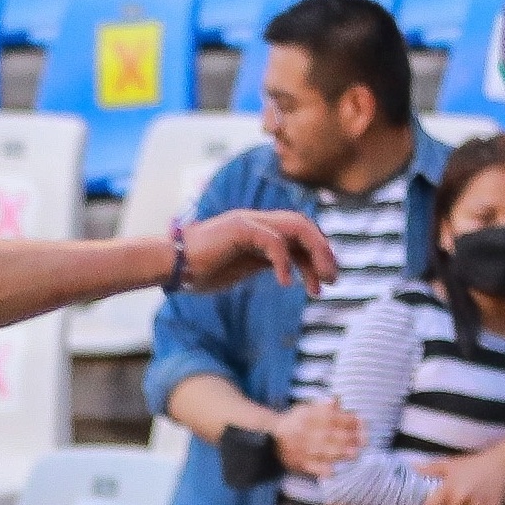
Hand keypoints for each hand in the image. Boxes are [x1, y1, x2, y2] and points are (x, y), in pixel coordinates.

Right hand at [175, 209, 337, 294]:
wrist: (171, 264)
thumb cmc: (199, 270)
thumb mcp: (240, 268)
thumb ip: (262, 263)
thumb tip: (287, 271)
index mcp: (260, 230)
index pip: (299, 237)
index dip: (316, 257)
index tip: (323, 283)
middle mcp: (258, 221)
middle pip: (304, 227)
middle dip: (323, 253)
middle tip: (333, 280)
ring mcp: (250, 221)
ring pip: (296, 227)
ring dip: (314, 253)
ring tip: (319, 281)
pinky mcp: (241, 228)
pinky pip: (273, 241)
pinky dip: (284, 262)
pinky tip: (287, 283)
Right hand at [271, 398, 359, 477]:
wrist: (268, 438)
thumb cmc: (295, 422)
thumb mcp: (306, 408)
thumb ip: (323, 406)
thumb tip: (338, 399)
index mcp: (306, 416)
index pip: (330, 417)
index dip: (347, 420)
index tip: (361, 422)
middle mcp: (303, 432)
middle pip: (328, 434)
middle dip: (348, 437)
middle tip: (363, 440)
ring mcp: (300, 449)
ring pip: (322, 451)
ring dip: (339, 453)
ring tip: (354, 454)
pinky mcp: (298, 463)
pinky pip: (310, 468)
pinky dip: (321, 470)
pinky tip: (333, 471)